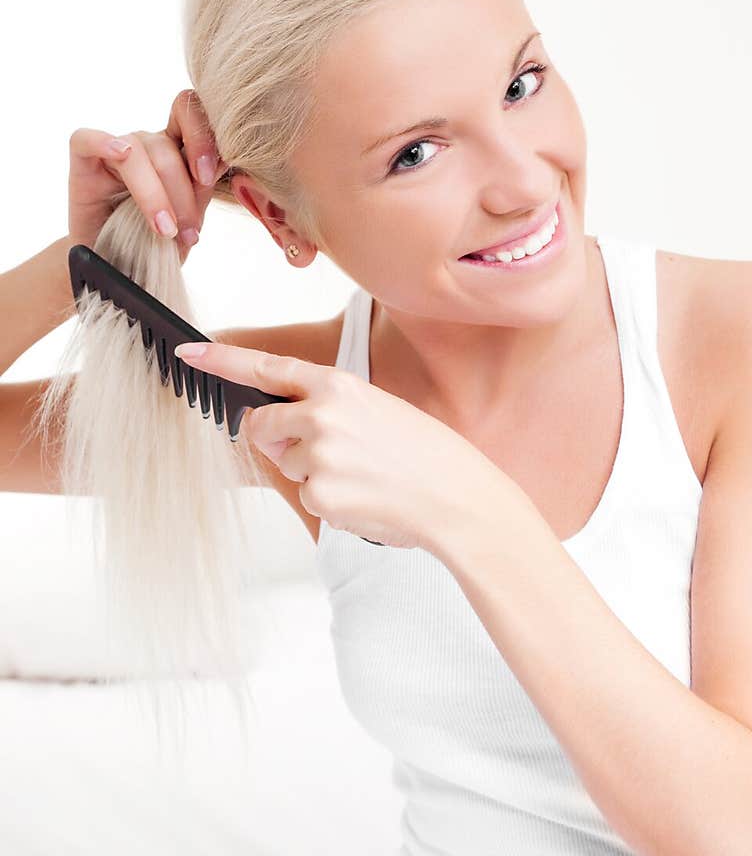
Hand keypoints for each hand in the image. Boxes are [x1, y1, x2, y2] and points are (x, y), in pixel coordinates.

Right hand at [68, 89, 226, 264]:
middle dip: (181, 193)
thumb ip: (203, 190)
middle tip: (188, 233)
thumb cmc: (155, 246)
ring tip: (164, 231)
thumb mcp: (187, 222)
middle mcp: (150, 145)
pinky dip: (104, 142)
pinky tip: (120, 154)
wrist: (116, 272)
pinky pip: (88, 138)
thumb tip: (223, 162)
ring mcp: (117, 148)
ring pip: (138, 151)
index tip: (208, 177)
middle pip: (167, 146)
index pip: (195, 118)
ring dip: (154, 194)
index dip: (203, 139)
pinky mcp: (84, 159)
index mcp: (181, 151)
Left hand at [174, 339, 501, 552]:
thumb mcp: (378, 408)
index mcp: (338, 385)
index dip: (222, 361)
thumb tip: (277, 424)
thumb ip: (327, 408)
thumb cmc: (425, 454)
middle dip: (277, 439)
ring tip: (363, 475)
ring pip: (286, 464)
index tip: (188, 353)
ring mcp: (319, 455)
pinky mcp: (321, 494)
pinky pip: (307, 497)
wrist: (458, 496)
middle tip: (325, 452)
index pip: (268, 368)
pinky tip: (366, 498)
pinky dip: (331, 502)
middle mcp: (322, 414)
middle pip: (262, 424)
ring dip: (313, 473)